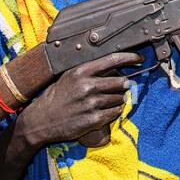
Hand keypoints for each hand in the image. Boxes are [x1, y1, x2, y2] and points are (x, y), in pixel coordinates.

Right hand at [19, 51, 140, 149]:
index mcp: (80, 72)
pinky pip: (115, 113)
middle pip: (120, 82)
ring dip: (118, 100)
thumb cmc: (55, 97)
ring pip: (119, 98)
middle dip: (124, 85)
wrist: (41, 120)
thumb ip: (89, 71)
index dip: (129, 58)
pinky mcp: (93, 119)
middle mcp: (87, 86)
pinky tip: (105, 111)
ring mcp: (91, 103)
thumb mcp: (68, 77)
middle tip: (122, 87)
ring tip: (106, 101)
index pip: (112, 60)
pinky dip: (114, 111)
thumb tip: (114, 68)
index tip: (139, 59)